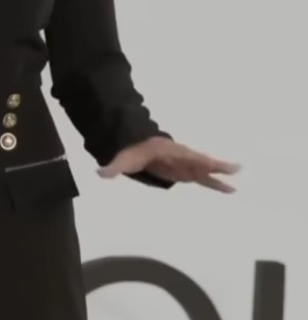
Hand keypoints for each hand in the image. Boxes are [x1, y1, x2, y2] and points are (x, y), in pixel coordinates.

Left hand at [98, 136, 240, 192]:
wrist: (137, 146)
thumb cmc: (133, 151)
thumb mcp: (123, 158)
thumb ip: (113, 167)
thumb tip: (100, 173)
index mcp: (167, 151)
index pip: (182, 155)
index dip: (194, 158)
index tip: (207, 160)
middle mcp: (180, 157)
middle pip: (199, 161)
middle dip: (213, 165)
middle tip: (234, 168)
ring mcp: (185, 165)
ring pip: (205, 171)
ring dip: (219, 177)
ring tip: (236, 186)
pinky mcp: (187, 173)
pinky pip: (204, 179)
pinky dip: (216, 183)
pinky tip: (230, 189)